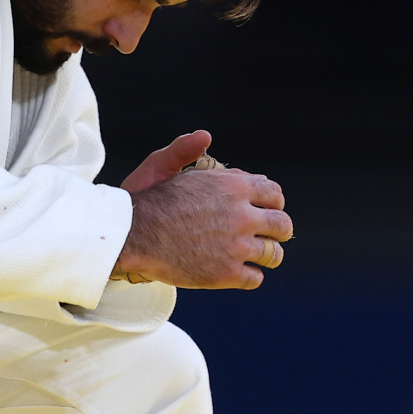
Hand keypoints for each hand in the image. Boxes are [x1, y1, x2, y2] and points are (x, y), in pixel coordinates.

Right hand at [114, 132, 291, 288]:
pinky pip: (255, 278)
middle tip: (270, 235)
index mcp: (233, 187)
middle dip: (278, 230)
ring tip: (258, 257)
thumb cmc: (145, 200)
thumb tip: (205, 136)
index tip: (268, 210)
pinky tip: (240, 272)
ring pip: (273, 254)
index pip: (274, 194)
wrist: (131, 236)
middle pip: (282, 225)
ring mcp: (236, 246)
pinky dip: (250, 275)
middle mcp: (241, 215)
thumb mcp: (162, 164)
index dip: (273, 203)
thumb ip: (186, 150)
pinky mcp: (226, 274)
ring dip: (268, 255)